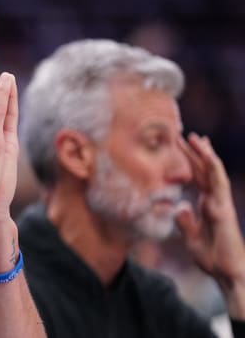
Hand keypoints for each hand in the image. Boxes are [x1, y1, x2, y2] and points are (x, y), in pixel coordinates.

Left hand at [176, 133, 244, 287]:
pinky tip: (207, 155)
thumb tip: (179, 206)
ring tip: (195, 137)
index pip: (196, 179)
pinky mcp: (224, 209)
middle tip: (182, 134)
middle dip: (193, 153)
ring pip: (213, 173)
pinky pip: (219, 184)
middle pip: (203, 171)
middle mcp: (214, 201)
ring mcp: (221, 203)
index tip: (178, 148)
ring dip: (204, 154)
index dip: (188, 163)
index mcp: (206, 205)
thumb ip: (185, 221)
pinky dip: (213, 168)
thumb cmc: (213, 258)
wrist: (228, 273)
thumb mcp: (191, 238)